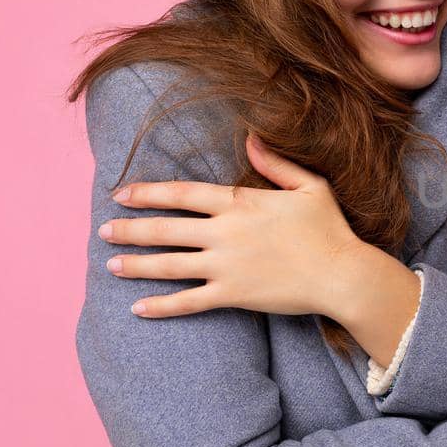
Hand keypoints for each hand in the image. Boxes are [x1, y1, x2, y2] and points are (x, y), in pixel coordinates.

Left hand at [98, 133, 369, 318]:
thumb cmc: (330, 229)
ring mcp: (226, 266)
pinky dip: (161, 306)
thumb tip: (250, 138)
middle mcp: (225, 233)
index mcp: (240, 204)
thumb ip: (276, 163)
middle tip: (103, 230)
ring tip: (111, 264)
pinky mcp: (233, 295)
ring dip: (136, 264)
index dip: (147, 193)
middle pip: (165, 229)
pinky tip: (138, 308)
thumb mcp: (310, 185)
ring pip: (169, 265)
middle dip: (130, 229)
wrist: (343, 275)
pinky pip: (189, 302)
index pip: (181, 194)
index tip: (121, 194)